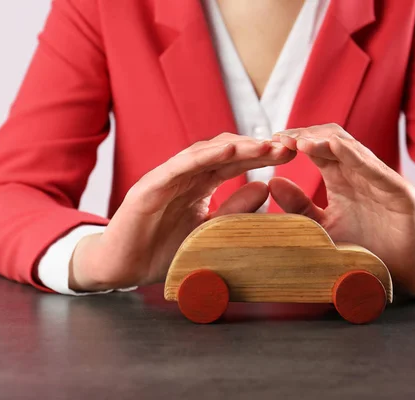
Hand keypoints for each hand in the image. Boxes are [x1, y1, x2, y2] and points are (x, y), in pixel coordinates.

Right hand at [69, 133, 294, 291]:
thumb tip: (265, 188)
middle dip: (258, 147)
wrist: (122, 267)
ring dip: (237, 147)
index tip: (292, 154)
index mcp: (201, 184)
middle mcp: (186, 176)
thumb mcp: (210, 232)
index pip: (237, 164)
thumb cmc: (163, 250)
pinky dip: (203, 156)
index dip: (264, 157)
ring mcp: (167, 178)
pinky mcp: (150, 187)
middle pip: (226, 153)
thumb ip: (234, 211)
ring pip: (205, 154)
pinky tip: (228, 150)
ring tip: (265, 145)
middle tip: (288, 145)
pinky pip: (179, 167)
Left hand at [271, 124, 414, 296]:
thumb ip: (299, 206)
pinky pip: (378, 170)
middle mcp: (361, 173)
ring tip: (300, 141)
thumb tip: (272, 181)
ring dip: (325, 141)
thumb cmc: (361, 249)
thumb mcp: (321, 227)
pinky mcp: (401, 193)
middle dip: (306, 135)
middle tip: (281, 139)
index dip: (295, 140)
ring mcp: (382, 180)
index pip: (317, 148)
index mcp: (341, 178)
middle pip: (333, 140)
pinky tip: (335, 148)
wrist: (399, 276)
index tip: (271, 142)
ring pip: (353, 149)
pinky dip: (356, 157)